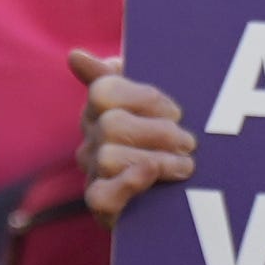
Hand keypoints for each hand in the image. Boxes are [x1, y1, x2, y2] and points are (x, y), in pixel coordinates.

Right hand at [75, 49, 195, 218]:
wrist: (175, 196)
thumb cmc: (166, 139)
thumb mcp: (153, 104)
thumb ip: (124, 75)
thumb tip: (75, 57)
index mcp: (99, 109)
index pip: (104, 91)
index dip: (143, 98)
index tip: (175, 111)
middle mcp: (90, 139)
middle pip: (112, 125)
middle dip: (158, 133)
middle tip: (188, 143)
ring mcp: (94, 173)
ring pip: (109, 158)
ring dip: (157, 160)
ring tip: (185, 165)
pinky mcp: (102, 207)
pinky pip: (100, 197)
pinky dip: (127, 184)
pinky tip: (150, 174)